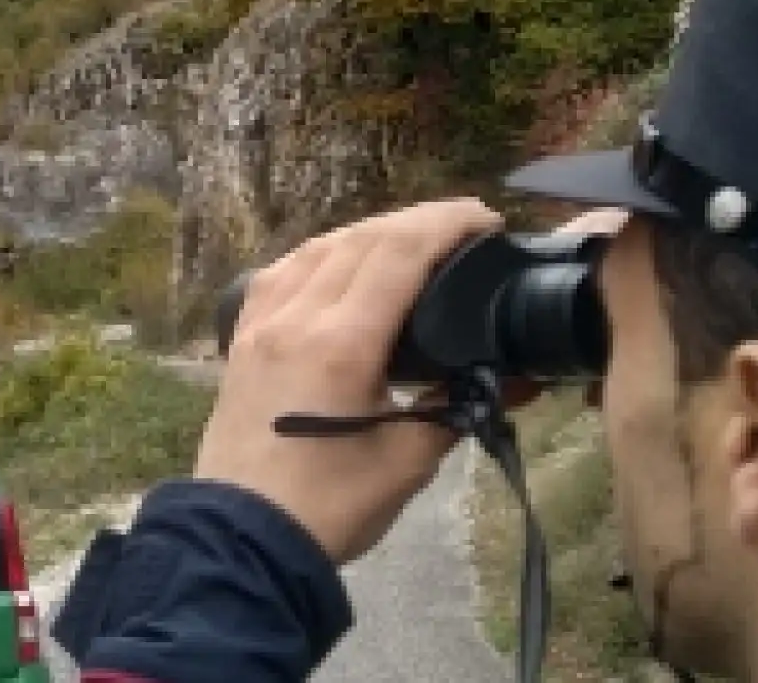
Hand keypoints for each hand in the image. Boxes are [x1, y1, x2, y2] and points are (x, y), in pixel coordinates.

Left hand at [193, 198, 502, 564]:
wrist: (242, 538)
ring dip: (369, 232)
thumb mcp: (408, 462)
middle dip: (416, 222)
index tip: (486, 219)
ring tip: (412, 240)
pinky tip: (341, 262)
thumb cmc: (328, 507)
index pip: (398, 252)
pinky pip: (283, 272)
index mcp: (340, 342)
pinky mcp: (241, 339)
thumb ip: (460, 410)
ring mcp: (261, 324)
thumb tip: (516, 379)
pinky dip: (321, 254)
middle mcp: (295, 317)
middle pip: (360, 238)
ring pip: (318, 248)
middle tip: (462, 227)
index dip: (446, 223)